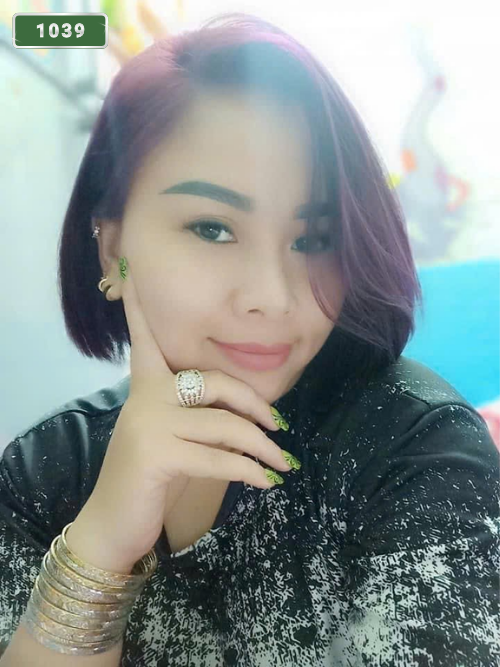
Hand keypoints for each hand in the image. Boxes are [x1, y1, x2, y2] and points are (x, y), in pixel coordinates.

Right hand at [68, 261, 291, 571]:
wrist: (113, 524)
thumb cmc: (148, 478)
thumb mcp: (172, 437)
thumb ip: (197, 415)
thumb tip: (248, 416)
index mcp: (145, 387)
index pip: (144, 340)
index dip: (139, 308)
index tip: (132, 270)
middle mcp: (144, 397)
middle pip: (214, 382)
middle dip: (255, 404)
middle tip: (279, 426)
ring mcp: (149, 424)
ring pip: (224, 424)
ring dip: (262, 447)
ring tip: (281, 464)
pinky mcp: (156, 454)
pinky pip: (219, 458)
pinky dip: (249, 471)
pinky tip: (265, 483)